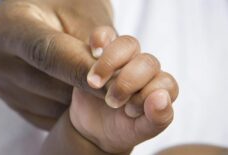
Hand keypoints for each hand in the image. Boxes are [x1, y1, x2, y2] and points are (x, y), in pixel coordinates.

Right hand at [0, 0, 113, 129]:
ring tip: (94, 85)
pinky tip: (76, 93)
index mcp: (6, 24)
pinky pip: (43, 115)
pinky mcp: (9, 99)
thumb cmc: (63, 9)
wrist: (40, 19)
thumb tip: (109, 73)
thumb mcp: (82, 11)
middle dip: (83, 89)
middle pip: (45, 82)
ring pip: (47, 104)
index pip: (45, 53)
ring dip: (76, 101)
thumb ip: (97, 40)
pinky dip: (65, 109)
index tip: (113, 84)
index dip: (80, 70)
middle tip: (114, 89)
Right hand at [70, 28, 178, 152]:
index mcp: (158, 88)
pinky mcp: (101, 53)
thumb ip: (157, 119)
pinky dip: (100, 38)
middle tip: (112, 102)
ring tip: (95, 84)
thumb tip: (161, 98)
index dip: (148, 96)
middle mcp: (143, 70)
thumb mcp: (139, 131)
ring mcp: (123, 60)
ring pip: (128, 44)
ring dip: (111, 63)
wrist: (93, 128)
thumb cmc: (121, 128)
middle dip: (128, 83)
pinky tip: (94, 52)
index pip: (166, 82)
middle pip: (148, 62)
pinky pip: (104, 34)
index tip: (130, 112)